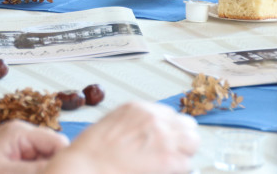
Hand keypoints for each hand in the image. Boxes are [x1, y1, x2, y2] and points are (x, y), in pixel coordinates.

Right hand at [45, 102, 199, 173]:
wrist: (84, 168)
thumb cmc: (88, 155)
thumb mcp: (109, 127)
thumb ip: (132, 127)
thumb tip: (143, 137)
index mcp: (138, 109)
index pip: (170, 115)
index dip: (169, 131)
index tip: (166, 142)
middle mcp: (154, 118)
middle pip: (186, 125)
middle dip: (182, 140)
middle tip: (173, 155)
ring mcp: (163, 137)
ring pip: (192, 142)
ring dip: (184, 154)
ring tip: (170, 166)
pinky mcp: (169, 159)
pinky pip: (187, 164)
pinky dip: (179, 170)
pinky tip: (165, 173)